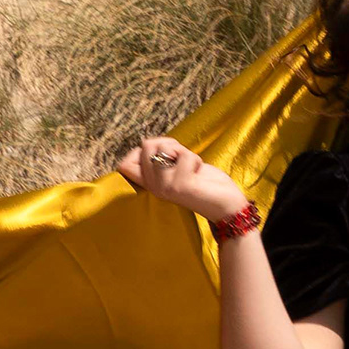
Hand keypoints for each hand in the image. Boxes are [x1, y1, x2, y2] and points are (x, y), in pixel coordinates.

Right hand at [112, 136, 249, 224]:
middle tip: (181, 159)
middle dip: (167, 143)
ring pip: (162, 146)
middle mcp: (153, 187)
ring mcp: (164, 187)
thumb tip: (146, 142)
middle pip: (145, 145)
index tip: (162, 155)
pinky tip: (199, 173)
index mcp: (150, 184)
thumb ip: (160, 158)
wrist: (225, 206)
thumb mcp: (176, 169)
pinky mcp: (179, 186)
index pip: (124, 165)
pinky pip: (184, 156)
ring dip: (182, 150)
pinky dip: (195, 158)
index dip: (141, 150)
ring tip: (191, 166)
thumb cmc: (204, 183)